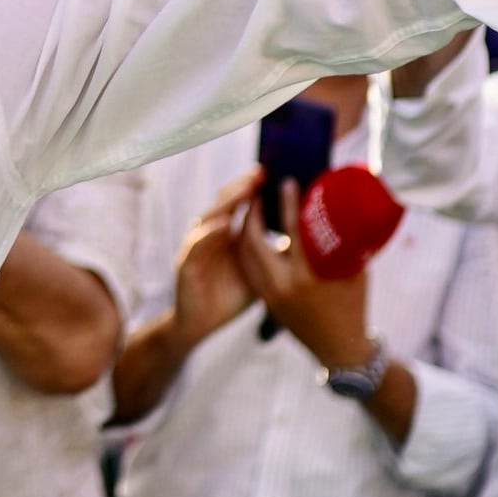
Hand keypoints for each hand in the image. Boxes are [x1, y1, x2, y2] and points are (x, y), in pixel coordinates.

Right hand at [166, 171, 259, 344]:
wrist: (199, 324)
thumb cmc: (231, 296)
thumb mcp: (259, 272)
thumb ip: (275, 253)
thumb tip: (311, 241)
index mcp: (228, 232)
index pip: (240, 202)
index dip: (255, 187)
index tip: (275, 172)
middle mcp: (210, 233)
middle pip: (226, 202)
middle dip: (243, 186)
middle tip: (262, 173)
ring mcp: (196, 246)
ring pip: (211, 216)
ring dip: (228, 202)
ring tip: (247, 190)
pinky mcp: (186, 263)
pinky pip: (198, 244)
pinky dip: (210, 233)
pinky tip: (225, 225)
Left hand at [230, 176, 376, 368]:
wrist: (340, 348)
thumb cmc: (353, 304)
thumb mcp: (354, 271)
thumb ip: (346, 242)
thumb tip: (344, 207)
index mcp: (309, 276)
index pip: (292, 231)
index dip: (288, 204)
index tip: (285, 182)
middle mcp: (284, 285)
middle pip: (255, 240)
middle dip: (253, 213)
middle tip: (259, 193)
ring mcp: (270, 295)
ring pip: (246, 255)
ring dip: (245, 229)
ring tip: (252, 208)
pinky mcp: (265, 301)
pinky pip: (249, 269)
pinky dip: (247, 249)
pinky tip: (250, 234)